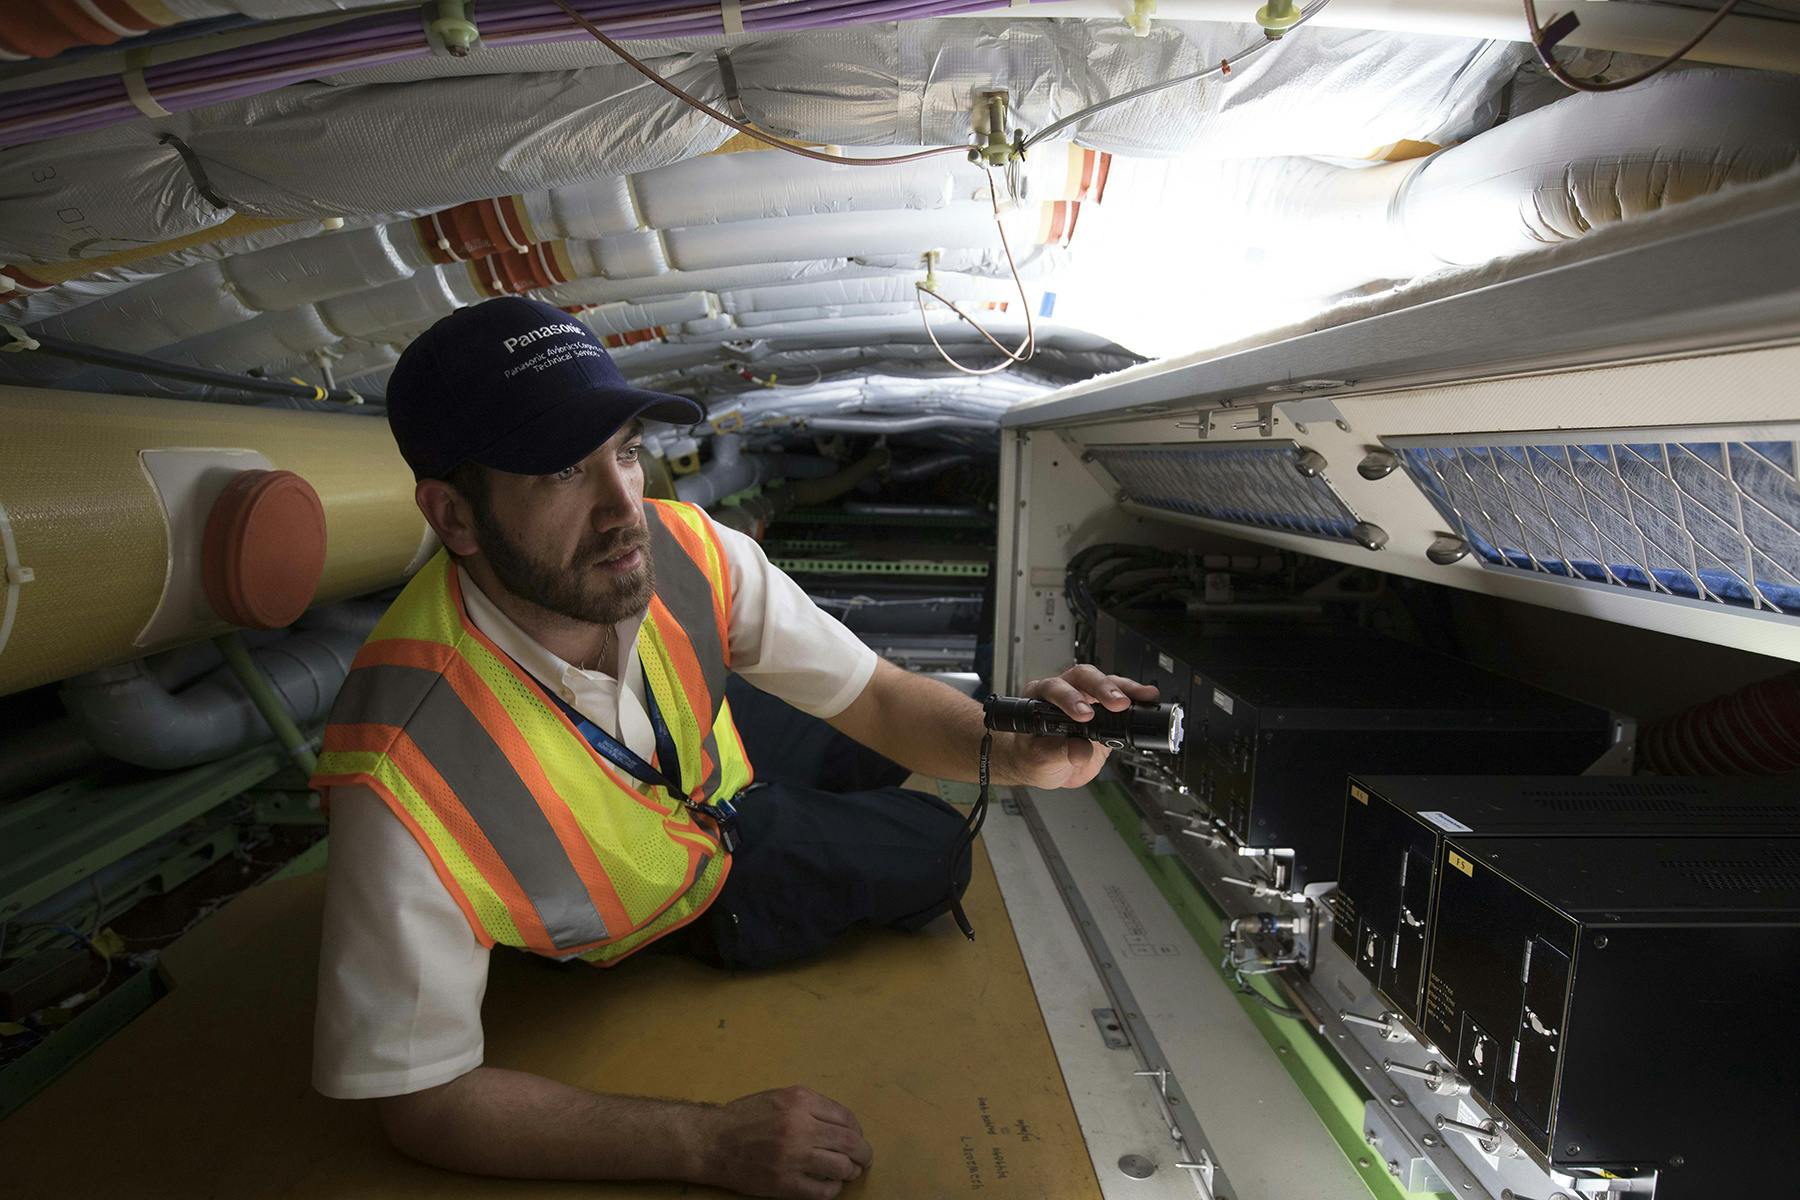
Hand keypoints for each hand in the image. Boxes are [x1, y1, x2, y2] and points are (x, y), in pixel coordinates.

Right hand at [698, 1085, 872, 1198]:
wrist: (712, 1142)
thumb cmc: (744, 1118)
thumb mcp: (779, 1098)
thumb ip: (810, 1107)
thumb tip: (842, 1125)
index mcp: (800, 1100)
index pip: (846, 1117)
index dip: (857, 1131)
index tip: (857, 1138)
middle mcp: (800, 1126)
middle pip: (850, 1142)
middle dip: (863, 1153)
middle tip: (863, 1159)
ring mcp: (793, 1156)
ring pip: (841, 1167)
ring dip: (850, 1171)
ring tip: (848, 1172)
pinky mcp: (785, 1183)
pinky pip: (823, 1191)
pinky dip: (833, 1189)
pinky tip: (829, 1185)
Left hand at [1000, 665, 1158, 789]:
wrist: (1044, 766)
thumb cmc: (1032, 756)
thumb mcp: (1038, 760)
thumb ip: (1056, 754)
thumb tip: (1079, 750)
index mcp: (1040, 698)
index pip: (1055, 689)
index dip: (1070, 699)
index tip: (1085, 716)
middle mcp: (1064, 691)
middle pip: (1083, 677)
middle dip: (1102, 688)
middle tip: (1117, 703)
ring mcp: (1086, 698)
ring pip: (1105, 682)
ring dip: (1125, 689)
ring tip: (1143, 696)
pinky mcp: (1105, 711)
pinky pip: (1121, 697)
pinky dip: (1136, 698)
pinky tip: (1148, 698)